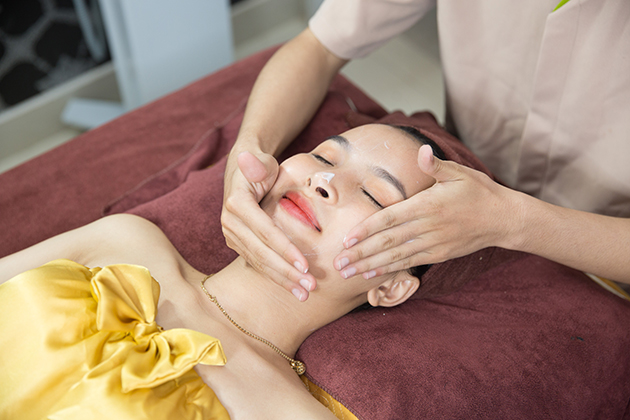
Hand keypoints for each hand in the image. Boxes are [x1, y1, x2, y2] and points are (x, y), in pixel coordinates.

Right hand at [221, 147, 315, 300]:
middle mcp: (230, 222)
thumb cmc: (261, 165)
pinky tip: (293, 287)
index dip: (285, 249)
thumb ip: (257, 164)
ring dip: (283, 280)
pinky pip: (258, 263)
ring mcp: (232, 235)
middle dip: (287, 272)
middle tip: (310, 286)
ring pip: (259, 263)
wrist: (244, 172)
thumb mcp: (262, 161)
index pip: (265, 231)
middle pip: (261, 253)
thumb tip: (246, 157)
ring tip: (304, 293)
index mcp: (237, 203)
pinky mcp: (238, 244)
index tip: (305, 264)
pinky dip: (276, 276)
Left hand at [333, 144, 518, 278]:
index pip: (390, 218)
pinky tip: (372, 275)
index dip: (367, 230)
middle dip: (361, 253)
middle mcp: (428, 226)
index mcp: (428, 204)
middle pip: (387, 242)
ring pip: (396, 256)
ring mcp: (433, 243)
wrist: (504, 218)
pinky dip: (390, 269)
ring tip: (347, 273)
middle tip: (337, 263)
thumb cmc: (478, 191)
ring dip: (370, 266)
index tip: (347, 239)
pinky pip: (409, 263)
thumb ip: (436, 165)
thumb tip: (422, 151)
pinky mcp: (438, 254)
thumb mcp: (459, 172)